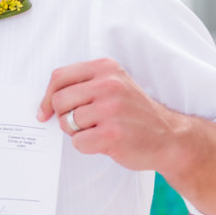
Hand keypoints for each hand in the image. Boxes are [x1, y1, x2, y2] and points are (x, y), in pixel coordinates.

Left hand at [37, 58, 183, 172]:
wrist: (170, 137)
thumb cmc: (134, 113)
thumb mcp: (114, 85)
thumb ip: (83, 86)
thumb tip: (45, 104)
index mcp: (106, 68)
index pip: (59, 77)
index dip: (47, 97)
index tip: (45, 112)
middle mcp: (109, 85)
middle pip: (58, 101)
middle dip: (63, 117)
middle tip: (82, 124)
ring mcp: (111, 109)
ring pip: (66, 123)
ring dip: (77, 132)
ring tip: (98, 131)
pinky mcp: (112, 134)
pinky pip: (78, 142)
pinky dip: (87, 146)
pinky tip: (104, 142)